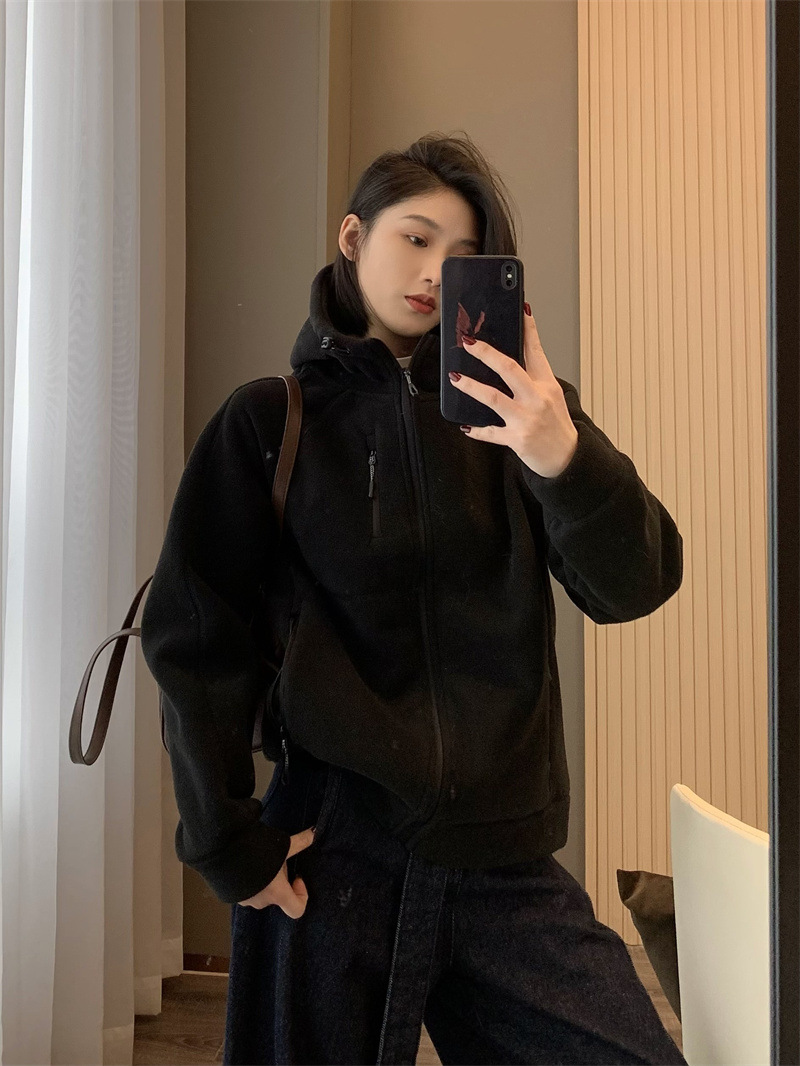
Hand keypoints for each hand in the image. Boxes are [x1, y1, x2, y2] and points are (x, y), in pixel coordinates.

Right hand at [237, 825, 314, 918]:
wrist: (221, 848)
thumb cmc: (256, 849)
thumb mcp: (282, 845)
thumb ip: (301, 842)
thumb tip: (315, 833)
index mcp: (277, 893)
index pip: (297, 910)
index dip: (302, 894)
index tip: (296, 876)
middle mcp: (262, 902)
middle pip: (279, 897)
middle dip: (281, 881)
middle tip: (277, 861)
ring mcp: (245, 901)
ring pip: (263, 893)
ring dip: (265, 881)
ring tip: (260, 860)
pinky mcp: (231, 895)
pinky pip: (248, 891)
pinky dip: (251, 881)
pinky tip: (246, 864)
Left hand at [449, 302, 578, 478]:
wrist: (567, 457)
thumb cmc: (557, 425)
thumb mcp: (552, 396)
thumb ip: (533, 378)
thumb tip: (509, 360)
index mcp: (546, 384)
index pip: (536, 351)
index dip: (529, 329)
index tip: (521, 310)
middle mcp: (536, 398)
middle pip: (509, 369)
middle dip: (486, 354)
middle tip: (469, 343)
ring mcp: (525, 419)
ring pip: (493, 398)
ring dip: (471, 386)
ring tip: (455, 378)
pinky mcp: (516, 439)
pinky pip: (491, 433)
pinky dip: (477, 430)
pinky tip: (465, 427)